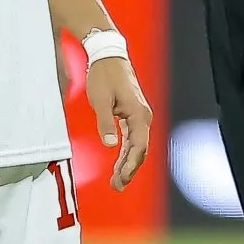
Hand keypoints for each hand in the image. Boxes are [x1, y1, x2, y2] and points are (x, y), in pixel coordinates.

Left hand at [83, 55, 153, 190]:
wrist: (108, 56)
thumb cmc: (104, 76)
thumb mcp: (100, 100)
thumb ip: (105, 123)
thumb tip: (110, 145)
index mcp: (138, 114)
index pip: (138, 146)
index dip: (130, 165)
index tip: (121, 180)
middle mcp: (143, 117)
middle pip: (140, 150)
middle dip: (129, 170)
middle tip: (117, 187)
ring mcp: (139, 116)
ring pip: (137, 146)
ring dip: (127, 164)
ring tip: (117, 182)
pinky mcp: (133, 115)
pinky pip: (133, 139)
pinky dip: (126, 153)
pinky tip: (119, 165)